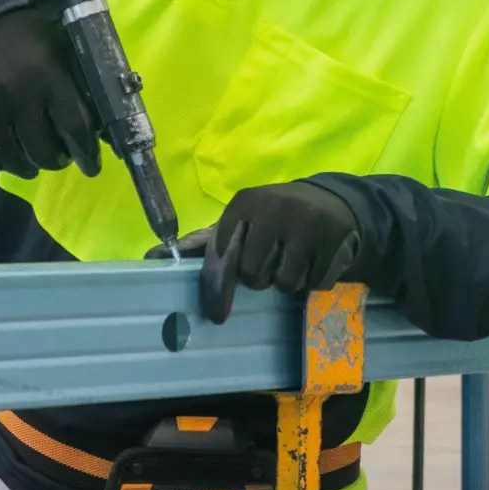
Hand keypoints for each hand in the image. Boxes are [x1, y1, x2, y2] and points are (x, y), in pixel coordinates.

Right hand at [0, 7, 101, 180]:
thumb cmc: (30, 34)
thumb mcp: (63, 48)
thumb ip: (78, 84)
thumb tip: (99, 126)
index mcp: (48, 75)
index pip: (74, 128)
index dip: (86, 153)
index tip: (91, 165)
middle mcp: (17, 93)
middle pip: (42, 151)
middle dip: (56, 160)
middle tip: (59, 157)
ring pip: (12, 157)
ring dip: (28, 165)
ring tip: (34, 160)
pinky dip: (1, 156)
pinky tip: (10, 151)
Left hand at [197, 180, 361, 323]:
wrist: (329, 203)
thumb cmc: (273, 220)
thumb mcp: (241, 222)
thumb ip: (201, 242)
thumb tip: (153, 256)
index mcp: (245, 203)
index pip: (222, 254)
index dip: (224, 277)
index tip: (230, 286)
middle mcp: (274, 208)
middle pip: (252, 275)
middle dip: (259, 278)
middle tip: (269, 263)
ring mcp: (307, 222)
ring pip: (284, 283)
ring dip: (287, 282)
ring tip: (293, 261)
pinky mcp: (335, 238)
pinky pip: (315, 284)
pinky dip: (314, 281)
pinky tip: (315, 260)